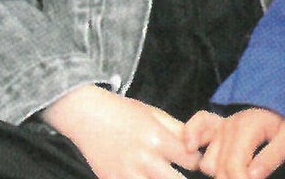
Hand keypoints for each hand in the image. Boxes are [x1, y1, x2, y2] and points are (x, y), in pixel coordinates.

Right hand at [41, 85, 200, 178]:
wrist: (87, 115)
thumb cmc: (123, 111)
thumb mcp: (153, 113)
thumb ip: (176, 129)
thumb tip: (197, 144)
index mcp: (158, 139)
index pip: (191, 161)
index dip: (196, 161)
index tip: (192, 160)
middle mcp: (145, 160)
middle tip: (178, 173)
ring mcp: (128, 175)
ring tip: (161, 174)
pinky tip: (146, 177)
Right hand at [194, 108, 284, 178]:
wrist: (283, 102)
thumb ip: (272, 157)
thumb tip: (253, 177)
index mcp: (246, 128)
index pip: (234, 166)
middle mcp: (228, 126)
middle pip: (220, 168)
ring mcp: (220, 127)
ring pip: (208, 162)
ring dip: (220, 174)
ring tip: (239, 174)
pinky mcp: (216, 128)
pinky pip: (196, 129)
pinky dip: (191, 139)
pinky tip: (192, 151)